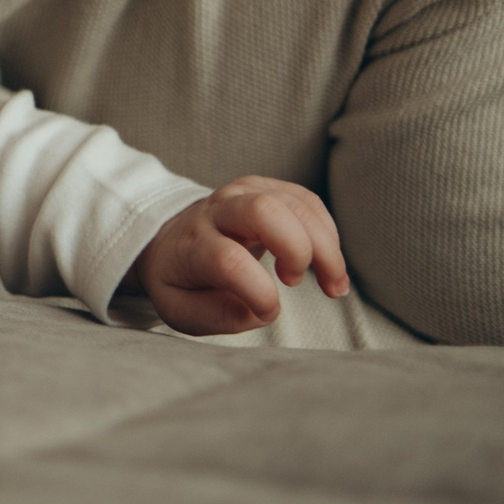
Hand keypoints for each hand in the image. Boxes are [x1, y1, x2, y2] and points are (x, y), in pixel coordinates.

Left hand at [131, 176, 349, 336]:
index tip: (268, 311)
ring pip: (295, 205)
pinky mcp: (267, 187)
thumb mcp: (181, 309)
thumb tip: (263, 311)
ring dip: (326, 247)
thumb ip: (218, 316)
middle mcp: (217, 210)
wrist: (171, 240)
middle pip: (264, 211)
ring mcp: (244, 193)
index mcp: (193, 244)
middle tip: (295, 282)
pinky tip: (327, 264)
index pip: (228, 260)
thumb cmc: (181, 280)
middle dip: (298, 250)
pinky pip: (308, 202)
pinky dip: (328, 235)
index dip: (258, 291)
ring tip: (332, 286)